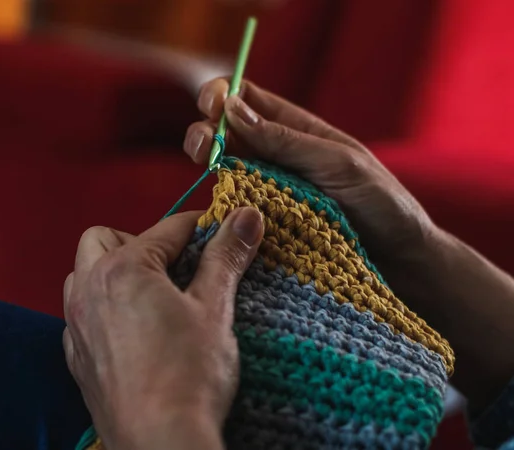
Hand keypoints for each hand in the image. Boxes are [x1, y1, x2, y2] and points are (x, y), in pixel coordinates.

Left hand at [63, 209, 262, 449]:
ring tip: (151, 291)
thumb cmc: (189, 375)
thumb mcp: (214, 308)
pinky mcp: (78, 357)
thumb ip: (225, 257)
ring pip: (83, 274)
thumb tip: (247, 215)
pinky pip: (80, 315)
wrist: (160, 442)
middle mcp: (89, 290)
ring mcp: (78, 325)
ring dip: (113, 270)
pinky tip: (132, 328)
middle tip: (176, 262)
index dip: (201, 225)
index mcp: (124, 269)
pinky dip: (102, 307)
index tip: (223, 231)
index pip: (168, 229)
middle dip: (141, 240)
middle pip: (105, 238)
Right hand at [184, 78, 433, 266]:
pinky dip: (220, 203)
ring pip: (227, 169)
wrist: (402, 260)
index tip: (210, 108)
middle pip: (227, 134)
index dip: (222, 96)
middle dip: (205, 132)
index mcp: (299, 131)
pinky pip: (236, 209)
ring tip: (206, 167)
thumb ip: (286, 140)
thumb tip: (231, 109)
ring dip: (209, 163)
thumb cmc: (383, 205)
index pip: (248, 100)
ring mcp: (272, 191)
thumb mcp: (339, 163)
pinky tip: (216, 206)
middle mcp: (280, 158)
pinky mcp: (268, 224)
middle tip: (202, 149)